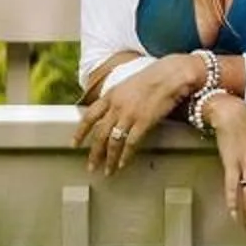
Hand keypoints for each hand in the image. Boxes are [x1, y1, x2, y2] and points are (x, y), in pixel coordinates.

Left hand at [73, 58, 194, 174]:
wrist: (171, 74)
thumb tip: (112, 113)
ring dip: (109, 159)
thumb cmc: (154, 76)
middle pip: (99, 134)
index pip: (89, 116)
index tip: (74, 143)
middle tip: (91, 166)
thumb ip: (117, 99)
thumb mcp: (128, 84)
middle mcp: (116, 106)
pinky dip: (125, 156)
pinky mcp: (143, 122)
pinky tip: (123, 164)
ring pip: (113, 142)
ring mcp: (129, 114)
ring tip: (108, 171)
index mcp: (111, 95)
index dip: (80, 132)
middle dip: (94, 153)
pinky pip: (130, 143)